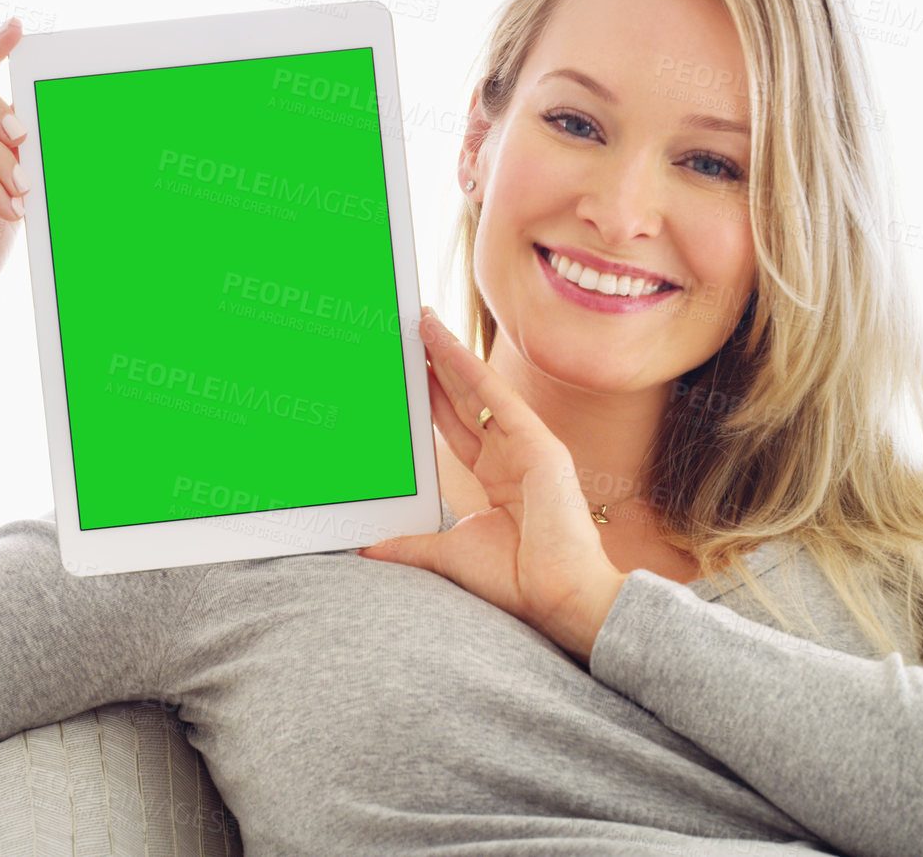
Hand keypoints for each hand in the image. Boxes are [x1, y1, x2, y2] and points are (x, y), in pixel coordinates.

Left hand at [358, 307, 629, 664]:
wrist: (556, 597)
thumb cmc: (516, 580)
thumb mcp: (446, 552)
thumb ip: (407, 544)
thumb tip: (365, 549)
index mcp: (497, 480)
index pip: (456, 428)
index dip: (432, 400)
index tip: (407, 378)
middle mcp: (511, 457)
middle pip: (465, 402)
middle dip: (438, 369)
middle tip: (410, 338)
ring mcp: (527, 446)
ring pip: (478, 390)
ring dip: (449, 355)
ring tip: (421, 325)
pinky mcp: (539, 443)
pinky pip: (496, 395)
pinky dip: (468, 365)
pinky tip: (444, 342)